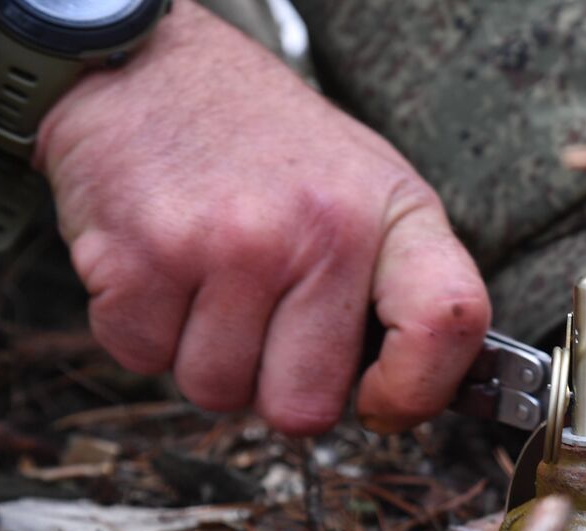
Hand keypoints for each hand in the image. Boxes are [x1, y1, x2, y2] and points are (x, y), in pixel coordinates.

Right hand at [39, 0, 488, 434]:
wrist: (154, 68)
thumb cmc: (276, 154)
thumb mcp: (373, 194)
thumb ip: (406, 291)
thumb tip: (411, 401)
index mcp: (392, 214)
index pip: (448, 325)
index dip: (417, 391)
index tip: (382, 402)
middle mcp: (318, 229)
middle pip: (304, 408)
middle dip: (278, 387)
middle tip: (267, 322)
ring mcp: (226, 244)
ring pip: (216, 392)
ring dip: (206, 357)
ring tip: (212, 284)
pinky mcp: (138, 254)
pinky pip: (143, 359)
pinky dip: (144, 332)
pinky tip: (163, 271)